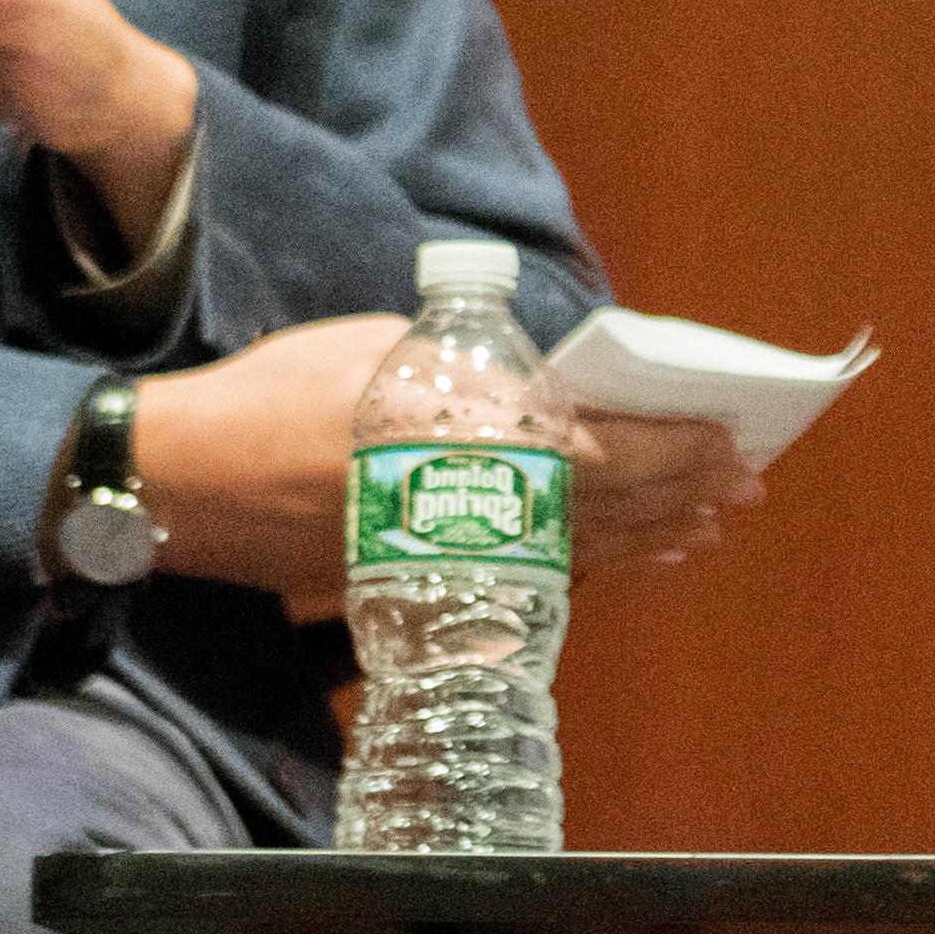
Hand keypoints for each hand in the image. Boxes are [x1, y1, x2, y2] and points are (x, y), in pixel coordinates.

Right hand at [125, 334, 772, 613]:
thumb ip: (478, 372)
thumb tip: (549, 389)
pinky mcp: (432, 583)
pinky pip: (536, 577)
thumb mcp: (388, 350)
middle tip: (742, 484)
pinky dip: (595, 567)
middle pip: (607, 509)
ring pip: (579, 551)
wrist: (192, 480)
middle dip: (682, 495)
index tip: (726, 439)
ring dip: (653, 537)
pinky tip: (631, 560)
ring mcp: (453, 553)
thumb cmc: (282, 393)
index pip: (604, 453)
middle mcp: (473, 506)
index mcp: (468, 438)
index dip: (674, 451)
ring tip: (707, 526)